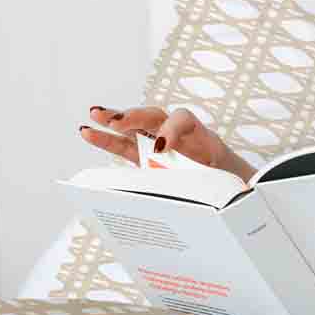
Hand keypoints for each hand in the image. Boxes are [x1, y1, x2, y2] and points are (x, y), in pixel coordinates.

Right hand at [80, 105, 256, 181]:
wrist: (227, 182)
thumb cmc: (223, 179)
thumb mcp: (223, 180)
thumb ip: (211, 183)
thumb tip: (207, 198)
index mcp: (199, 134)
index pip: (182, 120)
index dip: (170, 130)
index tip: (162, 148)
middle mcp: (176, 132)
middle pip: (154, 116)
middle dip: (135, 117)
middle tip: (117, 121)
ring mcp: (158, 140)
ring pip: (135, 127)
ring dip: (113, 120)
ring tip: (94, 115)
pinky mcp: (145, 154)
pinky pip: (124, 144)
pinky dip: (106, 139)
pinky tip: (87, 131)